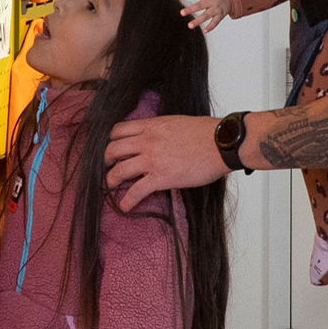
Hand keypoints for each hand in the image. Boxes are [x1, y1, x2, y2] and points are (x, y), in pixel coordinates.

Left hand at [104, 113, 229, 205]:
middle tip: (108, 165)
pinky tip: (124, 206)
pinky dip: (126, 201)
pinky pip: (136, 191)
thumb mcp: (176, 122)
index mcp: (152, 126)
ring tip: (110, 185)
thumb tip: (159, 136)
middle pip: (113, 149)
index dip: (111, 140)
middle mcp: (147, 141)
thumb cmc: (206, 132)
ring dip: (110, 179)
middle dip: (106, 159)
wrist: (220, 143)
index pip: (119, 130)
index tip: (113, 147)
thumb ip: (161, 129)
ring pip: (119, 170)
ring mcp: (152, 160)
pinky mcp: (161, 178)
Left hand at [178, 0, 231, 30]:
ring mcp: (216, 8)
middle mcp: (212, 0)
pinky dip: (210, 27)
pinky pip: (215, 22)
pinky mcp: (220, 15)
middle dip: (191, 9)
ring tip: (190, 25)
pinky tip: (204, 31)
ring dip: (198, 21)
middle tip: (182, 13)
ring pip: (206, 15)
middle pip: (200, 5)